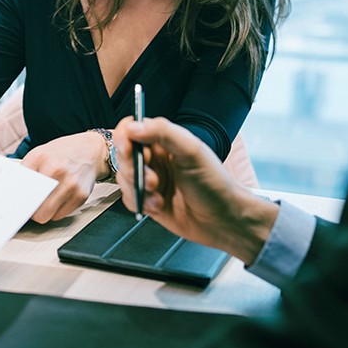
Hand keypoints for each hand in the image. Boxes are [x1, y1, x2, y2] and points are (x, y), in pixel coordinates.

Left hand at [20, 132, 109, 222]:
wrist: (90, 151)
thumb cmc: (62, 154)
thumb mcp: (39, 154)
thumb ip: (26, 173)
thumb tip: (13, 195)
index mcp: (40, 157)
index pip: (19, 187)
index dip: (16, 198)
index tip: (14, 203)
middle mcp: (56, 170)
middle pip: (33, 206)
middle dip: (30, 209)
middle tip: (31, 204)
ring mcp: (70, 184)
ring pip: (46, 215)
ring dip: (43, 211)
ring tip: (46, 199)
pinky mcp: (81, 196)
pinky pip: (60, 216)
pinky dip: (57, 210)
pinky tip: (59, 197)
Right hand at [113, 117, 278, 265]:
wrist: (224, 220)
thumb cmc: (215, 184)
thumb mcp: (192, 151)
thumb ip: (163, 132)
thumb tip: (134, 126)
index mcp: (165, 141)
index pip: (133, 128)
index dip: (125, 137)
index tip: (127, 148)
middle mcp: (155, 158)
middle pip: (124, 154)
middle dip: (133, 167)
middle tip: (150, 177)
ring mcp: (150, 179)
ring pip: (123, 177)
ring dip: (138, 187)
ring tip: (157, 192)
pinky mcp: (148, 200)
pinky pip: (128, 198)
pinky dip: (140, 202)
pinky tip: (158, 205)